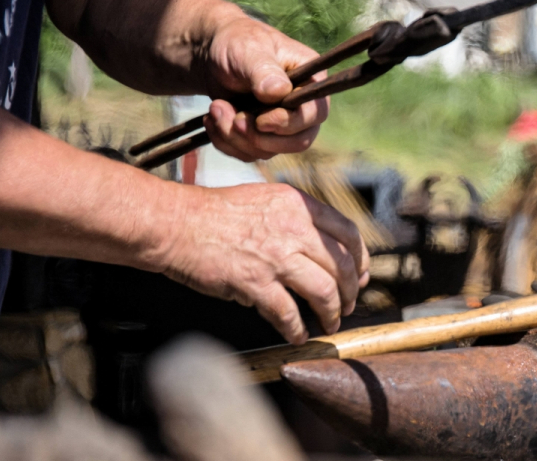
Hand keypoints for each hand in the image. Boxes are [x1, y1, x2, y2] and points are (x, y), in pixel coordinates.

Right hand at [161, 183, 369, 343]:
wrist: (175, 223)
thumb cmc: (212, 213)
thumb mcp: (264, 199)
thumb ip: (294, 220)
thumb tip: (318, 250)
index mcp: (297, 205)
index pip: (348, 233)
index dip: (361, 259)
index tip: (361, 274)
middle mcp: (294, 228)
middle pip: (344, 265)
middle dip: (351, 291)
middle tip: (347, 305)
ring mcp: (276, 257)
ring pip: (325, 291)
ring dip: (331, 313)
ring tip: (329, 324)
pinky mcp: (256, 283)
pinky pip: (289, 314)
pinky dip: (297, 330)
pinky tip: (296, 336)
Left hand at [201, 16, 329, 161]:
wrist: (211, 54)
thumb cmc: (236, 42)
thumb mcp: (248, 50)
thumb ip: (264, 71)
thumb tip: (279, 92)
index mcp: (311, 79)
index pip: (314, 113)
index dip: (289, 123)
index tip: (261, 120)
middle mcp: (303, 106)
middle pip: (297, 141)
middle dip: (259, 137)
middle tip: (234, 119)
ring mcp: (283, 125)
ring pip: (268, 151)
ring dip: (235, 136)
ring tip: (215, 108)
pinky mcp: (262, 136)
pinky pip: (249, 154)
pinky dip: (226, 141)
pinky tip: (213, 118)